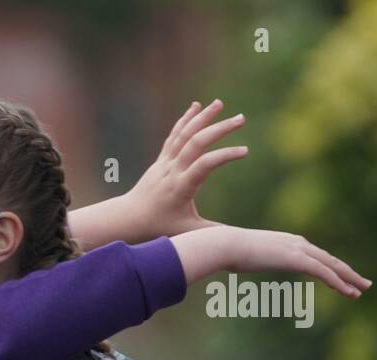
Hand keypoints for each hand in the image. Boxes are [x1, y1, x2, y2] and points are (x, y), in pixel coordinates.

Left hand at [126, 98, 247, 237]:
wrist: (130, 217)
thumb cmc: (159, 226)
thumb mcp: (187, 231)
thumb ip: (211, 232)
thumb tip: (236, 238)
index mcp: (181, 187)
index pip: (205, 165)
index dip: (224, 156)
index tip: (245, 151)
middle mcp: (172, 171)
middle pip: (195, 143)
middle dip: (219, 129)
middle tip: (241, 118)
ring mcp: (165, 163)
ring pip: (184, 134)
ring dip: (202, 117)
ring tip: (220, 103)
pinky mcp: (161, 159)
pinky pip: (174, 135)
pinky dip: (185, 120)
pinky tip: (196, 107)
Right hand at [170, 225, 371, 296]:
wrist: (224, 245)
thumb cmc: (225, 251)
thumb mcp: (240, 257)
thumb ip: (245, 261)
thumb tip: (233, 267)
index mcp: (286, 242)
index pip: (314, 255)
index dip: (330, 266)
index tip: (340, 276)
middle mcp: (297, 243)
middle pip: (329, 259)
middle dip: (347, 272)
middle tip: (363, 284)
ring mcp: (298, 250)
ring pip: (332, 266)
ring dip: (349, 279)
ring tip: (362, 290)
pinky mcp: (296, 259)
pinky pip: (324, 273)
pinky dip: (338, 283)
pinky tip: (349, 292)